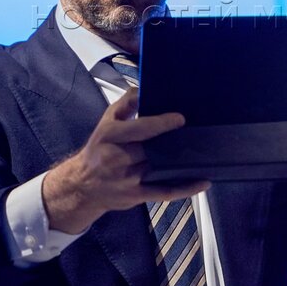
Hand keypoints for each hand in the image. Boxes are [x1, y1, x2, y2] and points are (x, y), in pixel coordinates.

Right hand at [43, 88, 208, 232]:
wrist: (82, 185)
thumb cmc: (98, 150)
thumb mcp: (106, 122)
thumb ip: (125, 104)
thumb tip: (144, 89)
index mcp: (110, 135)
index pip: (140, 128)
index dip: (162, 124)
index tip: (180, 119)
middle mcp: (117, 157)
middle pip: (152, 149)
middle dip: (174, 142)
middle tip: (198, 135)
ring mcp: (127, 179)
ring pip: (161, 169)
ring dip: (183, 163)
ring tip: (205, 154)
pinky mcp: (136, 195)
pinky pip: (164, 192)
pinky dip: (185, 188)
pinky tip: (202, 181)